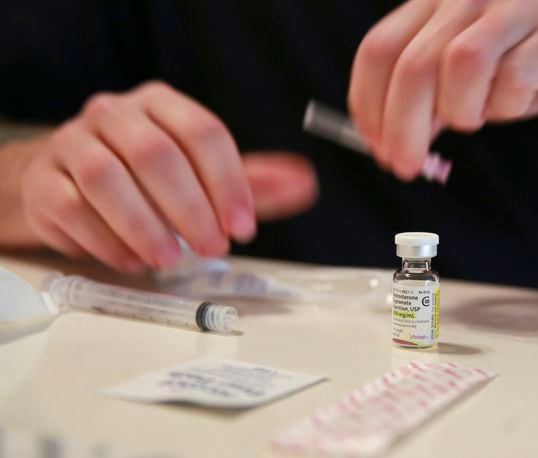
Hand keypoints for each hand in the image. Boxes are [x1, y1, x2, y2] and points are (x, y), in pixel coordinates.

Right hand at [18, 81, 316, 272]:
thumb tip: (305, 182)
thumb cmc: (146, 177)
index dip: (229, 182)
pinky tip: (133, 261)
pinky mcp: (44, 182)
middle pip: (155, 153)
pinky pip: (72, 208)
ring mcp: (72, 144)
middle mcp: (113, 115)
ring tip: (170, 259)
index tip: (244, 226)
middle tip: (213, 247)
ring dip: (145, 225)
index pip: (202, 132)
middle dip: (191, 208)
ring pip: (107, 178)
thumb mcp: (202, 174)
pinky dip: (106, 241)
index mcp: (159, 104)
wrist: (69, 180)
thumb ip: (251, 181)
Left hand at [349, 0, 537, 179]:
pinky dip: (507, 106)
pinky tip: (518, 102)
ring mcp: (517, 6)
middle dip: (401, 127)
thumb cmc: (532, 57)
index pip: (380, 48)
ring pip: (461, 64)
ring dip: (460, 111)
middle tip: (405, 165)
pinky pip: (515, 80)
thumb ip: (427, 98)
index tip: (374, 144)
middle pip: (413, 64)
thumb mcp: (469, 75)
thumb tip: (390, 142)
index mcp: (438, 0)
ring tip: (476, 118)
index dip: (368, 103)